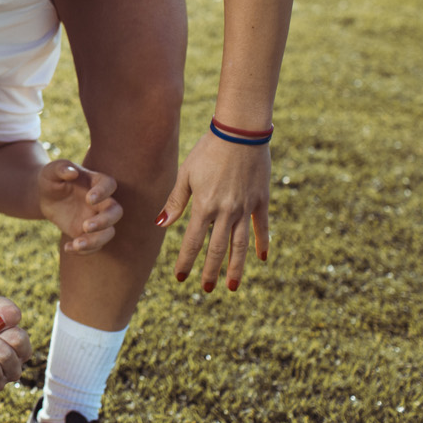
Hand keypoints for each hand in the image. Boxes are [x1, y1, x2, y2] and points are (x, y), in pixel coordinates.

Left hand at [38, 159, 121, 253]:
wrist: (46, 197)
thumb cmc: (52, 179)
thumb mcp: (51, 171)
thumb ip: (61, 168)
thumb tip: (72, 172)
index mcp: (95, 181)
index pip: (109, 184)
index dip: (103, 192)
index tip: (89, 199)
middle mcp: (101, 202)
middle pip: (116, 211)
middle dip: (105, 220)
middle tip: (86, 226)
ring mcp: (96, 218)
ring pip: (108, 233)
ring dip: (96, 240)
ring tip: (77, 244)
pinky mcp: (89, 234)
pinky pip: (94, 245)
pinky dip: (84, 250)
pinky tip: (68, 248)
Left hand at [157, 131, 271, 291]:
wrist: (240, 133)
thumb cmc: (207, 151)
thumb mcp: (187, 174)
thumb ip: (175, 201)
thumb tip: (160, 224)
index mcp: (204, 206)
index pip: (192, 241)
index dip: (186, 260)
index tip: (181, 277)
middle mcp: (226, 212)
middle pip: (218, 249)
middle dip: (211, 271)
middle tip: (206, 289)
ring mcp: (245, 208)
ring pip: (240, 245)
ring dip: (236, 267)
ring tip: (232, 286)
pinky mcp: (261, 201)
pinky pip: (261, 228)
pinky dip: (262, 244)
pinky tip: (261, 259)